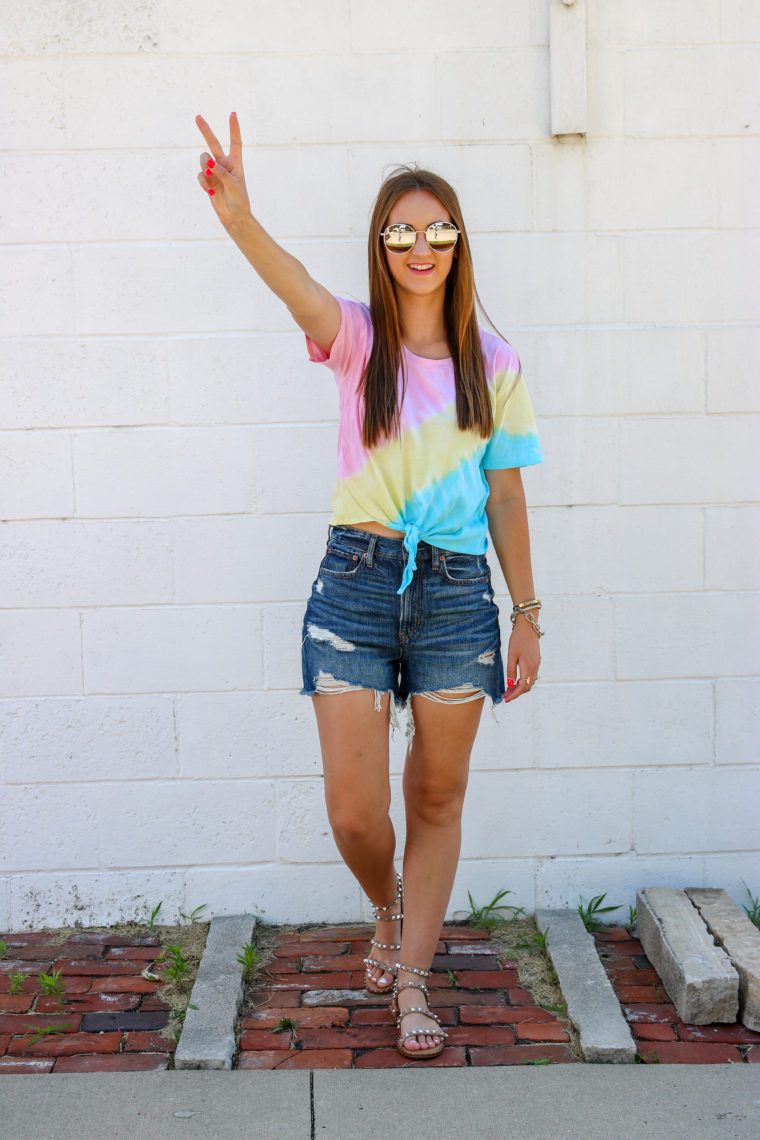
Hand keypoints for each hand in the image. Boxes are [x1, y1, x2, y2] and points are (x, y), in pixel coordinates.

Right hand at [195, 112, 251, 229]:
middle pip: (213, 144)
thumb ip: (221, 172)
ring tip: (210, 177)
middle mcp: (224, 164)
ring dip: (204, 167)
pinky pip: (200, 175)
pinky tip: (210, 191)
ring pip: (203, 160)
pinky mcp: (207, 181)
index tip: (232, 114)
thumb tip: (208, 162)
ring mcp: (214, 172)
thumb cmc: (239, 201)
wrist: (234, 217)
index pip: (235, 142)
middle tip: (197, 117)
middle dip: (205, 130)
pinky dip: (203, 182)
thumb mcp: (234, 185)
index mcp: (235, 163)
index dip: (234, 129)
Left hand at [503, 616, 540, 702]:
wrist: (528, 627)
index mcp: (528, 667)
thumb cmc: (518, 639)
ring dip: (520, 687)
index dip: (515, 695)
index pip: (523, 687)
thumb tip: (510, 685)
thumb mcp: (511, 655)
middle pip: (527, 686)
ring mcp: (536, 664)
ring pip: (529, 681)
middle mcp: (535, 668)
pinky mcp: (536, 661)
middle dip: (517, 692)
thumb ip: (511, 671)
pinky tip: (515, 680)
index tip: (506, 699)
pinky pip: (530, 675)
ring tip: (509, 689)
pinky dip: (523, 680)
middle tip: (506, 695)